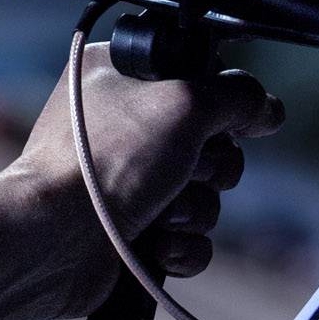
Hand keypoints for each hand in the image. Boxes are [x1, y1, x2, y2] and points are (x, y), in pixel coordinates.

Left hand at [0, 53, 282, 319]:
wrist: (53, 243)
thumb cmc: (104, 163)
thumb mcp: (183, 103)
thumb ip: (236, 95)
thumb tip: (265, 107)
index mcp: (122, 73)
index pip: (201, 75)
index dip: (225, 101)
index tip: (235, 120)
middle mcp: (125, 123)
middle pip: (215, 140)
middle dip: (209, 166)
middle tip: (183, 168)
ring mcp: (130, 180)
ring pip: (206, 194)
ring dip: (194, 209)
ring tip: (159, 212)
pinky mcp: (135, 230)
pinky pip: (192, 238)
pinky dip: (183, 247)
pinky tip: (158, 247)